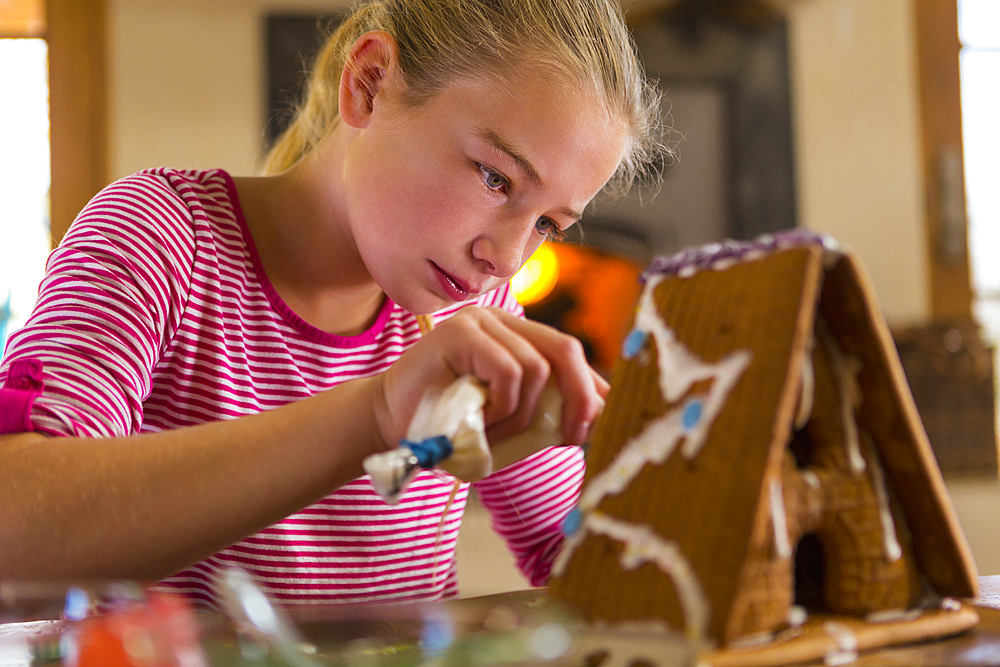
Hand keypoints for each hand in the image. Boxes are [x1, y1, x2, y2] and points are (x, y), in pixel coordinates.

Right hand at [372, 307, 607, 450]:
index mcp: (516, 335)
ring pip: (537, 368)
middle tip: (573, 437)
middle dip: (579, 398)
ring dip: (522, 414)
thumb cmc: (449, 425)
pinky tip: (481, 419)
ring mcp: (480, 321)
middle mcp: (501, 320)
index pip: (568, 351)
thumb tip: (604, 406)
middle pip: (565, 349)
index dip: (589, 388)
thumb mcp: (511, 418)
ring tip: (494, 432)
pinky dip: (503, 406)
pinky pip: (508, 371)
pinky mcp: (460, 332)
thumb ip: (549, 408)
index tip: (589, 429)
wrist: (388, 424)